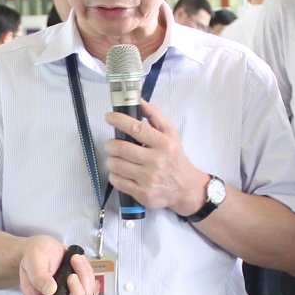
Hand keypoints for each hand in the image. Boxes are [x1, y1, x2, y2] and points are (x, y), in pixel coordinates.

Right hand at [17, 235, 93, 294]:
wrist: (42, 247)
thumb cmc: (33, 255)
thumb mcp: (32, 260)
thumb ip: (38, 275)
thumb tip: (50, 290)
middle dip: (76, 294)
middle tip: (71, 275)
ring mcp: (67, 294)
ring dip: (83, 276)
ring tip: (73, 259)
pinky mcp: (78, 286)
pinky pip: (90, 284)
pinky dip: (87, 271)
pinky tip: (77, 260)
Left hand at [104, 100, 206, 214]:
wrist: (186, 189)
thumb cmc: (176, 158)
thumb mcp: (171, 134)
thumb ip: (155, 115)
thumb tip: (138, 100)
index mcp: (164, 144)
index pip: (136, 128)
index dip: (118, 120)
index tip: (108, 117)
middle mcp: (156, 161)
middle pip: (120, 148)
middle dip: (110, 144)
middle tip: (112, 144)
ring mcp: (149, 179)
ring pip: (115, 165)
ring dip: (112, 160)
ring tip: (118, 159)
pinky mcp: (142, 194)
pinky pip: (116, 181)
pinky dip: (115, 175)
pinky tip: (122, 172)